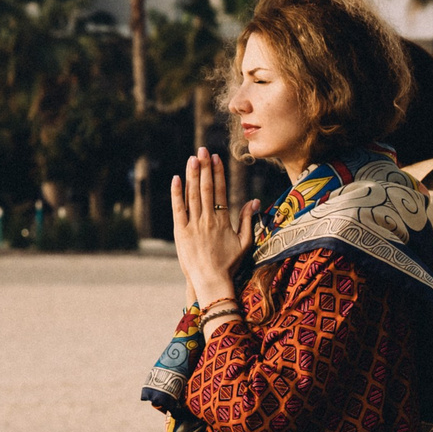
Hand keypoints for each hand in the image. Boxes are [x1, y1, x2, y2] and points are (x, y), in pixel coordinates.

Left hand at [168, 149, 258, 307]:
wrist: (211, 281)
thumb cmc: (230, 264)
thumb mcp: (245, 243)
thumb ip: (249, 221)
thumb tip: (254, 201)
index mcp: (224, 222)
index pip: (221, 192)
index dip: (218, 174)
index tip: (216, 159)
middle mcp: (208, 220)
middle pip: (206, 189)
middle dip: (205, 168)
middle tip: (203, 150)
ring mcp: (193, 225)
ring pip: (193, 195)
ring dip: (192, 175)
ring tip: (192, 158)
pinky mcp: (180, 231)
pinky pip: (178, 209)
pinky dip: (177, 193)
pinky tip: (177, 179)